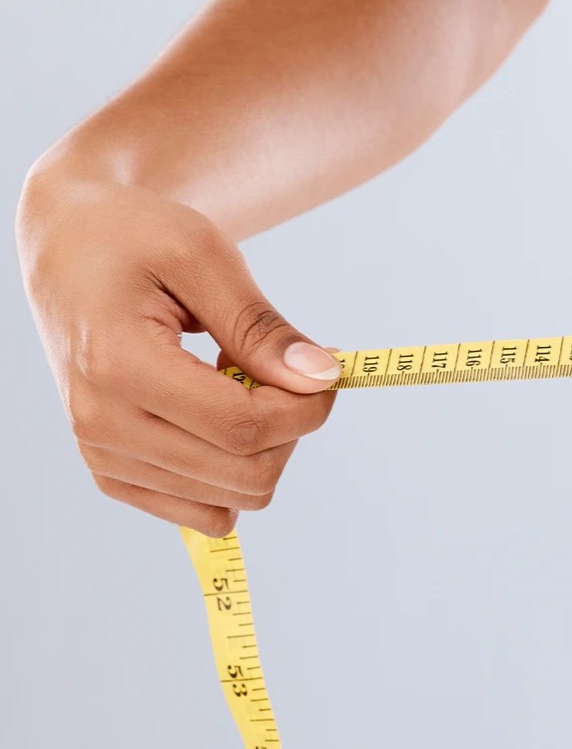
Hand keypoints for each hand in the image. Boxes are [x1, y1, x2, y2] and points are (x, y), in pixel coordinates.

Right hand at [19, 172, 339, 534]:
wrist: (69, 246)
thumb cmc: (135, 237)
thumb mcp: (203, 257)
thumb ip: (261, 326)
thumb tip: (322, 378)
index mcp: (118, 367)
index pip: (245, 429)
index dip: (308, 408)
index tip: (326, 369)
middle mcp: (100, 423)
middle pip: (245, 475)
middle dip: (289, 428)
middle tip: (279, 371)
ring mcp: (102, 455)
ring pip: (229, 500)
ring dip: (260, 448)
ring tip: (231, 382)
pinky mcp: (113, 472)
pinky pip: (203, 511)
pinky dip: (231, 471)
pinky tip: (216, 414)